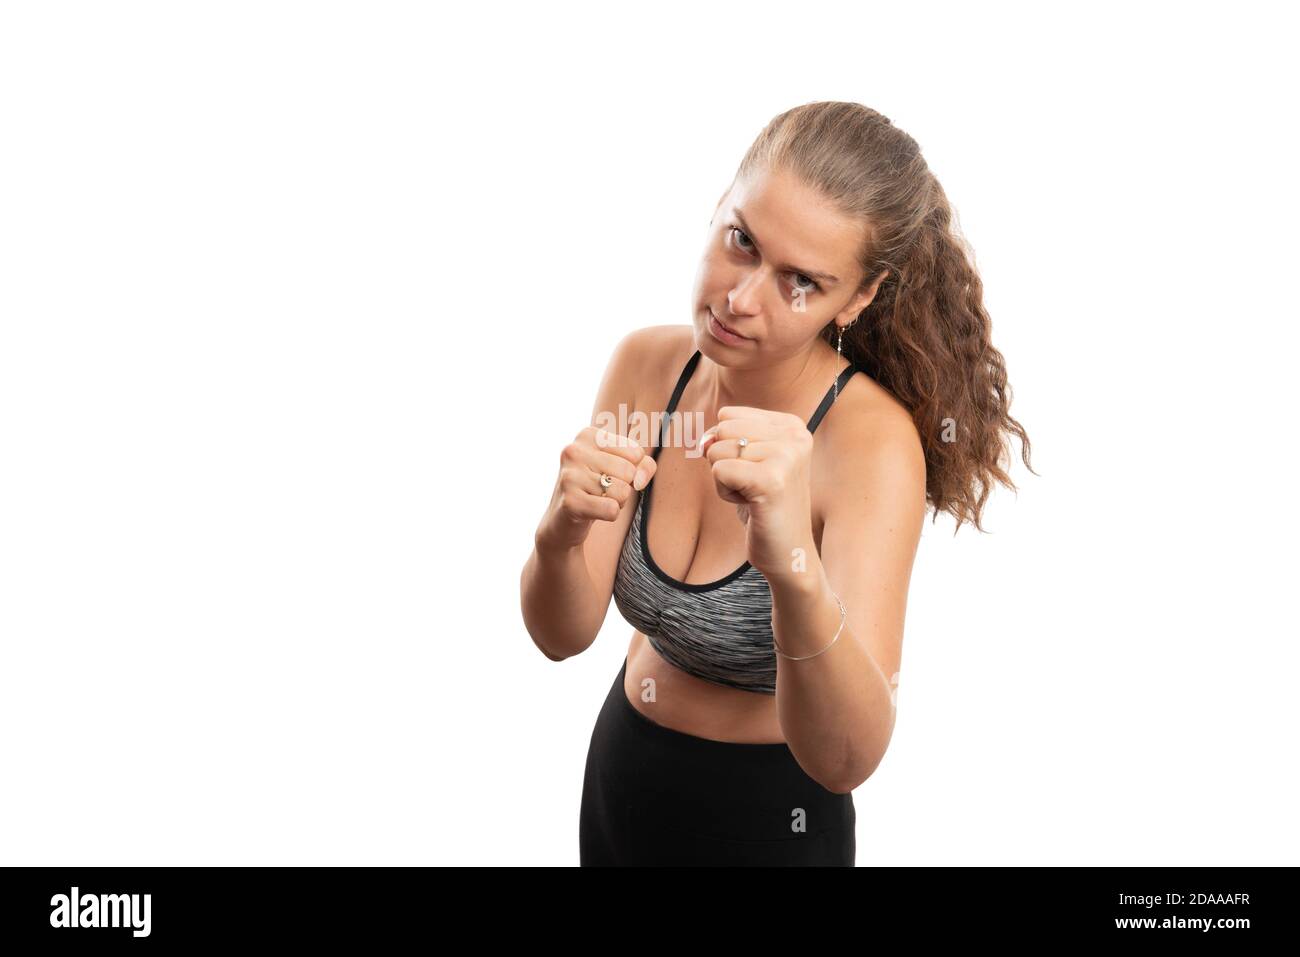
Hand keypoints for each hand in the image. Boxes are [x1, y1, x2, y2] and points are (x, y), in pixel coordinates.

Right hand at [536, 426, 656, 550]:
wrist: (564, 517)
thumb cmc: (599, 487)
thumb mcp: (624, 468)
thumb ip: (645, 466)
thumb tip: (639, 480)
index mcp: (588, 435)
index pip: (636, 453)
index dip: (631, 470)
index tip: (609, 474)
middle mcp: (574, 450)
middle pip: (629, 471)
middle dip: (624, 487)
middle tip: (603, 490)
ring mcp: (569, 475)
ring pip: (622, 492)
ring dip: (617, 502)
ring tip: (596, 499)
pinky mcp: (570, 501)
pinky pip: (612, 509)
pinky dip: (610, 515)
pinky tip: (592, 511)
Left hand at [698, 406, 814, 580]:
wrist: (788, 552)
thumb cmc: (764, 506)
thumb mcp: (748, 461)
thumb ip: (724, 438)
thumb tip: (703, 440)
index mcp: (792, 425)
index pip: (728, 416)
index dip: (729, 447)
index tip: (756, 472)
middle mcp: (795, 435)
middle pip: (722, 430)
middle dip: (725, 462)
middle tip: (753, 486)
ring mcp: (786, 456)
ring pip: (718, 450)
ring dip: (725, 480)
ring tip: (753, 495)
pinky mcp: (772, 480)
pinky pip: (719, 471)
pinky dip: (726, 493)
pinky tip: (751, 505)